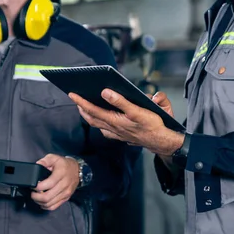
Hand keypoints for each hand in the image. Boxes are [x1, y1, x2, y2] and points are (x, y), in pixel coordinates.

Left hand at [31, 154, 79, 210]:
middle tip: (32, 193)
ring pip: (49, 203)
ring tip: (36, 197)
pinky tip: (42, 202)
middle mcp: (64, 185)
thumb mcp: (54, 158)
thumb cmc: (64, 164)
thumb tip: (36, 165)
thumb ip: (44, 161)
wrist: (77, 170)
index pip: (47, 184)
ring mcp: (65, 193)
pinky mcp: (66, 198)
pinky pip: (54, 206)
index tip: (32, 186)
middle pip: (47, 197)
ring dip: (39, 202)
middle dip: (36, 196)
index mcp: (60, 174)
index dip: (37, 187)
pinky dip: (46, 206)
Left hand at [68, 89, 183, 155]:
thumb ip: (121, 101)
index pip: (93, 110)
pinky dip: (99, 124)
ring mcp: (117, 133)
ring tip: (83, 107)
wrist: (161, 141)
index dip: (81, 102)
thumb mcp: (138, 110)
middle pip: (92, 118)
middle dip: (82, 108)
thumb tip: (106, 92)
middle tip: (75, 98)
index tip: (72, 94)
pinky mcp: (122, 136)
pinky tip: (99, 120)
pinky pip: (105, 130)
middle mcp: (113, 128)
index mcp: (115, 120)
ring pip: (97, 125)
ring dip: (88, 116)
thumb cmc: (152, 124)